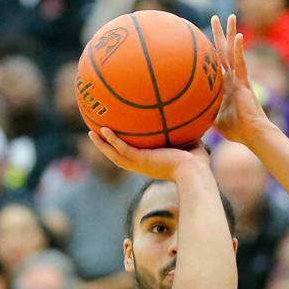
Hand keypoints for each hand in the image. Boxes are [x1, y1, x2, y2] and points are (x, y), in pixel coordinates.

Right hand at [87, 127, 207, 180]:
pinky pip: (122, 148)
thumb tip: (192, 116)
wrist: (195, 172)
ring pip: (114, 155)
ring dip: (101, 145)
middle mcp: (142, 166)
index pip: (132, 157)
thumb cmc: (197, 163)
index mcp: (150, 165)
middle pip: (117, 157)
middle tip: (95, 136)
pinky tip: (103, 129)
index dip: (122, 150)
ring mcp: (140, 164)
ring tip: (90, 132)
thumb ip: (186, 132)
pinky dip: (112, 140)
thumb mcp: (189, 142)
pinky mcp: (141, 160)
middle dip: (105, 147)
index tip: (116, 141)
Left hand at [210, 15, 271, 145]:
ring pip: (234, 51)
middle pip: (224, 51)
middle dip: (220, 35)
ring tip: (229, 17)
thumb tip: (184, 113)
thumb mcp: (213, 118)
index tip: (202, 38)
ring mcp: (239, 78)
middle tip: (215, 18)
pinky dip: (239, 49)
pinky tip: (238, 35)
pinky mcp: (245, 82)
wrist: (251, 133)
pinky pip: (241, 62)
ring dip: (231, 33)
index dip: (210, 51)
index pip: (216, 64)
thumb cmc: (235, 129)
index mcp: (224, 85)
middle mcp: (232, 78)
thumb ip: (203, 111)